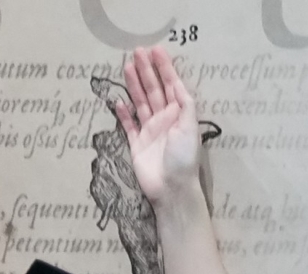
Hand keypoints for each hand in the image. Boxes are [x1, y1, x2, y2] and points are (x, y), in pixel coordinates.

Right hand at [114, 45, 204, 206]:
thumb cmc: (183, 158)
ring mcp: (150, 132)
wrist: (171, 189)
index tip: (155, 50)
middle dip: (146, 71)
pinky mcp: (137, 145)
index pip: (171, 85)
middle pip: (153, 90)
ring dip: (134, 85)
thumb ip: (184, 104)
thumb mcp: (190, 127)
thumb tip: (176, 83)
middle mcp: (164, 120)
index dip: (164, 67)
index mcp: (179, 114)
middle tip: (136, 51)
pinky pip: (129, 125)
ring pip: (140, 103)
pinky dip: (123, 113)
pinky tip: (117, 100)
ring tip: (126, 67)